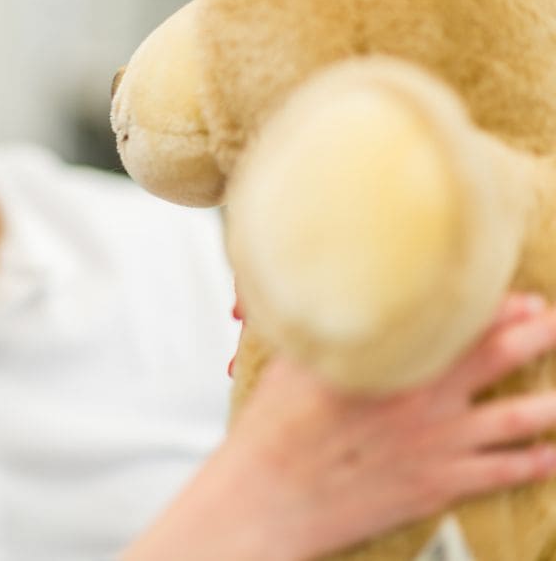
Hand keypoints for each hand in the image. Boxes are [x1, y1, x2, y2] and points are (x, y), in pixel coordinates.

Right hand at [124, 293, 555, 560]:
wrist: (270, 498)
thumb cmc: (272, 433)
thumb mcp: (293, 363)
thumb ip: (325, 331)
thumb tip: (327, 300)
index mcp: (386, 359)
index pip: (456, 317)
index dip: (496, 304)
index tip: (517, 299)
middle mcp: (422, 396)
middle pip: (501, 354)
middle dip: (539, 335)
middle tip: (552, 326)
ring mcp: (438, 442)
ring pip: (521, 416)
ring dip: (552, 401)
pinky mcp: (440, 484)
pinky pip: (506, 471)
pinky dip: (539, 461)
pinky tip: (551, 454)